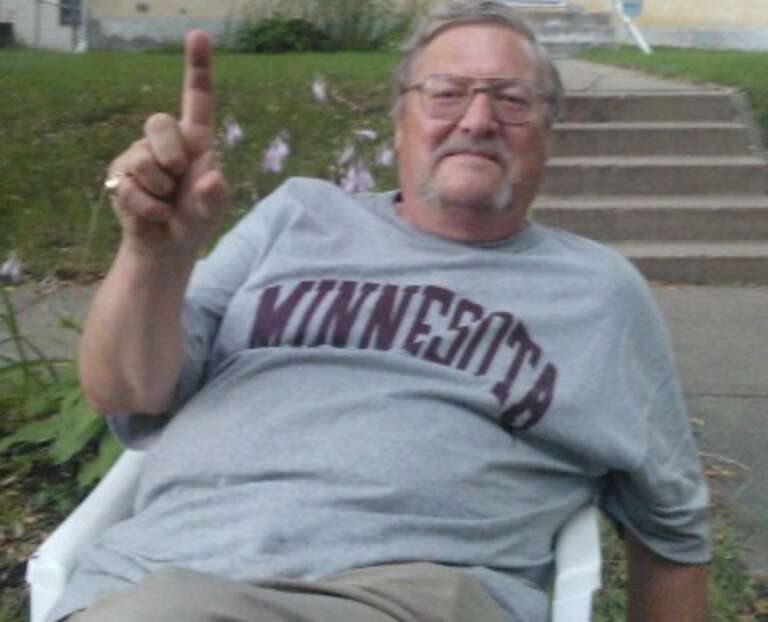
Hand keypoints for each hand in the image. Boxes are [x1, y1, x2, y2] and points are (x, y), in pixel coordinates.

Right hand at [107, 30, 228, 257]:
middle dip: (171, 155)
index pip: (196, 98)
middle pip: (159, 122)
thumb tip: (212, 179)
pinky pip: (130, 186)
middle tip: (178, 179)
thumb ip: (215, 196)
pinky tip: (154, 214)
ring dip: (160, 189)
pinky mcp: (119, 174)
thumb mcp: (213, 210)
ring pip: (143, 159)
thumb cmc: (195, 218)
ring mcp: (138, 155)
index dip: (197, 67)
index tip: (198, 34)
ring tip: (167, 202)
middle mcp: (165, 141)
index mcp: (195, 140)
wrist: (168, 245)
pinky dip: (148, 207)